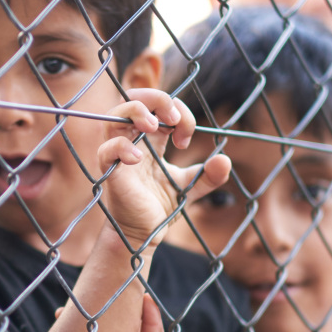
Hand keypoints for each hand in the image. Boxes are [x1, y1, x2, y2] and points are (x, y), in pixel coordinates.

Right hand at [98, 89, 230, 248]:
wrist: (145, 234)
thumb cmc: (160, 207)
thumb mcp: (189, 186)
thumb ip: (208, 175)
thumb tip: (225, 160)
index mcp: (150, 140)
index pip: (160, 107)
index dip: (178, 113)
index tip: (185, 139)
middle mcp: (133, 141)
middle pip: (133, 99)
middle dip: (156, 98)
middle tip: (173, 117)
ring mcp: (119, 155)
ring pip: (113, 116)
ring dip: (135, 111)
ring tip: (152, 125)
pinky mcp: (111, 172)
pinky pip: (105, 150)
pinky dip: (120, 147)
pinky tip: (138, 158)